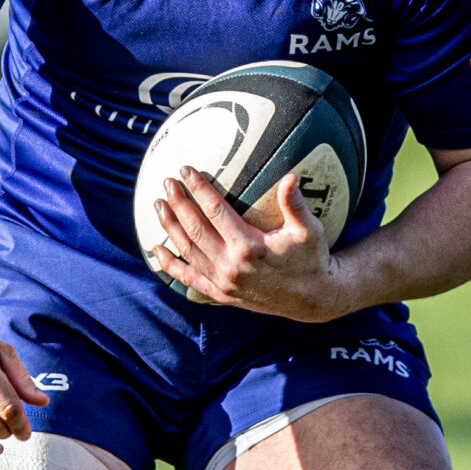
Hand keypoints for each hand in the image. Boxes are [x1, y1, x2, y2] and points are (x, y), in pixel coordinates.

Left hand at [153, 170, 349, 319]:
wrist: (313, 299)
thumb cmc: (312, 259)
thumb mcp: (309, 231)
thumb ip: (295, 204)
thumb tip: (290, 176)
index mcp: (249, 247)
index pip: (215, 211)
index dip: (199, 188)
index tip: (186, 170)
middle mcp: (231, 266)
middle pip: (195, 229)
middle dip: (178, 203)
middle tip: (167, 182)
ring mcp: (224, 283)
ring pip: (188, 251)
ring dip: (171, 227)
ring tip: (158, 205)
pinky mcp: (222, 294)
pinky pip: (190, 279)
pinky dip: (172, 265)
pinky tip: (158, 251)